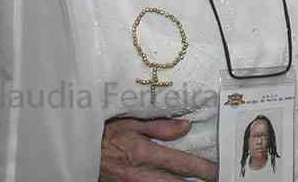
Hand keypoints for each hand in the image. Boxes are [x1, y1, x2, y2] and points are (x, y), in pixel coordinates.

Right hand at [100, 117, 216, 180]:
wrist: (79, 150)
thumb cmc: (104, 133)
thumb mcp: (130, 122)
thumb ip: (159, 126)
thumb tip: (186, 126)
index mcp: (143, 153)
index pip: (180, 163)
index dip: (202, 169)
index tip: (219, 170)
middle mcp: (140, 173)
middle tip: (218, 180)